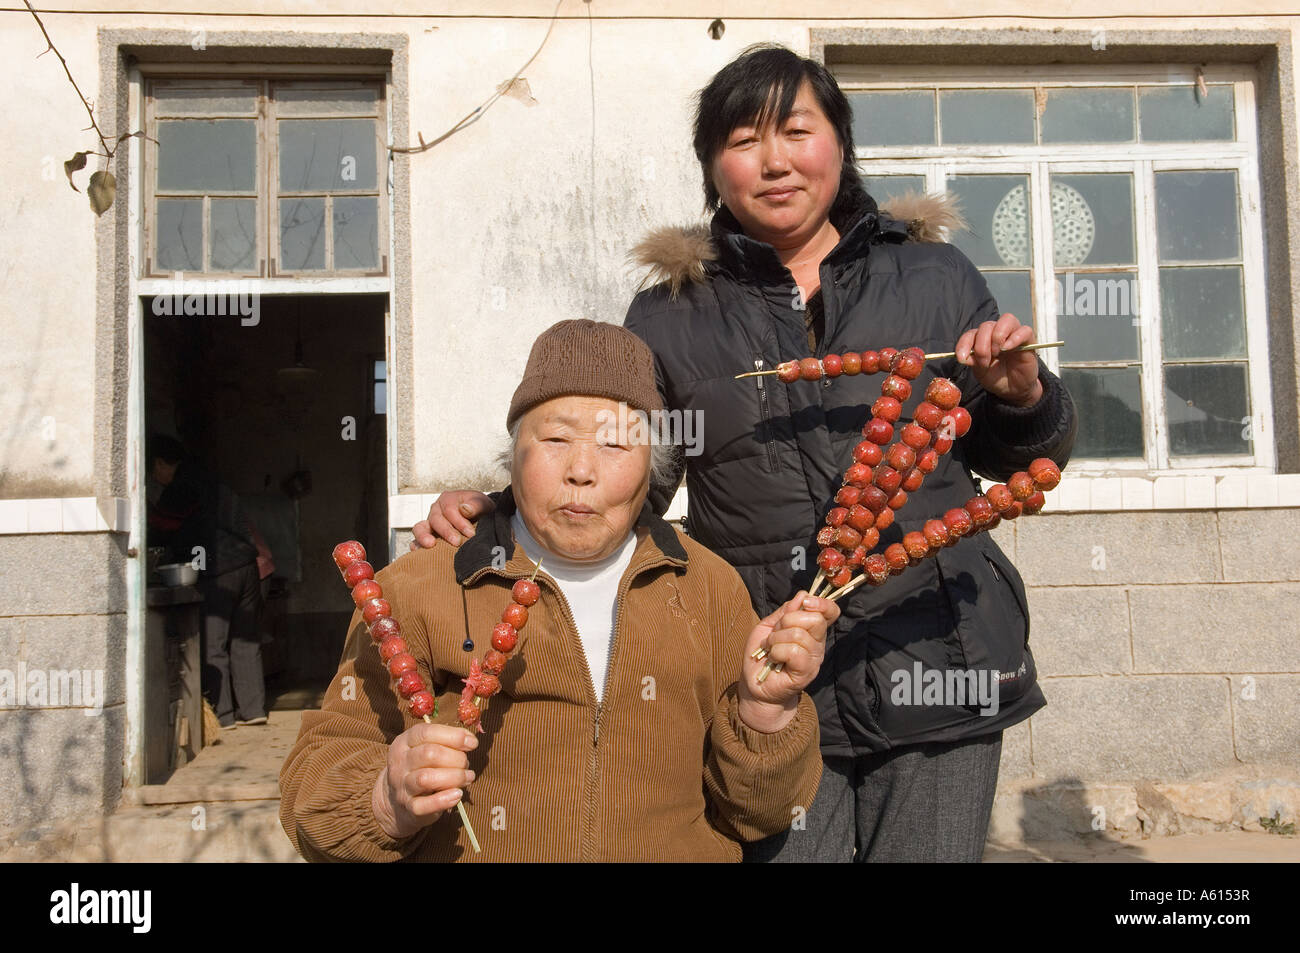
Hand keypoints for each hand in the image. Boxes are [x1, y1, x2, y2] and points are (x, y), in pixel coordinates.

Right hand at [371, 722, 477, 839]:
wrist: (397, 799)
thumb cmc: (422, 766)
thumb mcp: (428, 747)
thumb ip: (448, 740)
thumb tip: (470, 740)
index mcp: (405, 741)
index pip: (426, 733)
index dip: (453, 736)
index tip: (472, 743)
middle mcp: (400, 762)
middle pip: (429, 754)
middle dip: (456, 758)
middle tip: (466, 765)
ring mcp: (402, 786)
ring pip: (426, 778)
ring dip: (454, 777)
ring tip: (467, 778)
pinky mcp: (409, 807)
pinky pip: (424, 805)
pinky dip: (443, 800)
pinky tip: (457, 795)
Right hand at [409, 490, 495, 549]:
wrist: (481, 519)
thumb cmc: (480, 511)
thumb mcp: (483, 504)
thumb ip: (476, 505)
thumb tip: (465, 509)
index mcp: (448, 499)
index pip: (449, 510)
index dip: (459, 522)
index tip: (471, 533)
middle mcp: (436, 510)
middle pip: (436, 519)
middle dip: (446, 531)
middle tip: (457, 542)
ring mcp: (430, 524)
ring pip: (420, 528)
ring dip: (424, 536)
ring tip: (430, 544)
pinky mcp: (427, 537)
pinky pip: (417, 540)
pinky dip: (416, 545)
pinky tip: (418, 551)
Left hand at [737, 591, 836, 731]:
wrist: (754, 684)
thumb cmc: (762, 655)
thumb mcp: (769, 626)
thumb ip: (785, 612)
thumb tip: (802, 595)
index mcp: (811, 630)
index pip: (831, 612)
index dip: (822, 603)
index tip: (806, 602)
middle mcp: (818, 643)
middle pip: (815, 619)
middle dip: (789, 620)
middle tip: (776, 634)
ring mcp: (814, 659)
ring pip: (800, 634)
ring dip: (777, 639)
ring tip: (771, 649)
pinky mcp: (806, 672)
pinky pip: (794, 651)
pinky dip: (777, 651)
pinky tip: (774, 658)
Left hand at [953, 313, 1042, 407]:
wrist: (1014, 389)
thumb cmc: (997, 377)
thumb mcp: (981, 372)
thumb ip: (973, 361)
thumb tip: (964, 356)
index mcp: (983, 339)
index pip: (971, 334)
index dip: (964, 344)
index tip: (962, 358)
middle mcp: (997, 333)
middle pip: (987, 326)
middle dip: (982, 345)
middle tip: (985, 362)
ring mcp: (1013, 335)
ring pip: (1007, 320)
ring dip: (998, 336)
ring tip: (998, 353)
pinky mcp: (1029, 340)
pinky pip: (1025, 330)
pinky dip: (1015, 337)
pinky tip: (1008, 348)